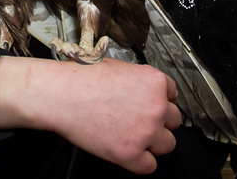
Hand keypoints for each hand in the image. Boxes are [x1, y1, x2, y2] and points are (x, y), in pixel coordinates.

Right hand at [0, 56, 181, 174]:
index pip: (173, 95)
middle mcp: (156, 107)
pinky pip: (150, 166)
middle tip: (140, 119)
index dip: (160, 100)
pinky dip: (140, 161)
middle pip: (174, 120)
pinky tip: (128, 149)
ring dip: (154, 141)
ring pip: (168, 144)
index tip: (151, 105)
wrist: (62, 95)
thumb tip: (147, 94)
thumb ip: (140, 83)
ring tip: (134, 134)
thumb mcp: (120, 69)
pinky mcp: (131, 153)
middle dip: (159, 120)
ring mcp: (146, 132)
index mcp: (154, 82)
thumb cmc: (83, 79)